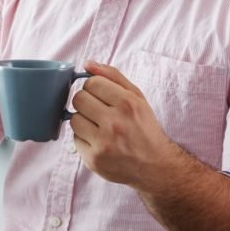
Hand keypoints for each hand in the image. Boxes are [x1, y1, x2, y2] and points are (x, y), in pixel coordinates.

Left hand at [69, 60, 180, 188]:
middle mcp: (115, 124)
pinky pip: (75, 139)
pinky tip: (100, 142)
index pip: (91, 83)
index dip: (95, 88)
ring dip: (84, 121)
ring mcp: (103, 143)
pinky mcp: (94, 159)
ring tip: (100, 128)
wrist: (156, 166)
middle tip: (100, 112)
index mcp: (127, 104)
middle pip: (79, 99)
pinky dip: (85, 139)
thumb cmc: (144, 128)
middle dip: (87, 103)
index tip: (103, 97)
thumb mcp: (137, 98)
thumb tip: (87, 63)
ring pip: (73, 118)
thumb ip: (112, 76)